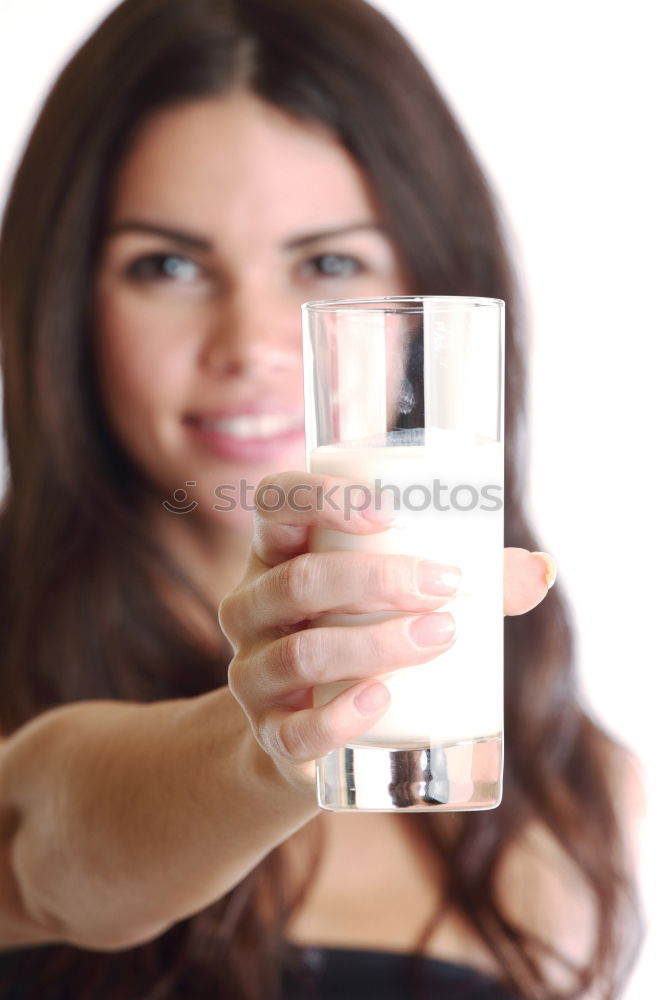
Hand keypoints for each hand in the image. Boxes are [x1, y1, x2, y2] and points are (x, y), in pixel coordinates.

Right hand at [218, 472, 555, 782]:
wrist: (304, 736)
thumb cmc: (356, 642)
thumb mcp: (391, 601)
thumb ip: (465, 582)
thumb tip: (543, 569)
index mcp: (276, 556)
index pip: (275, 503)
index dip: (320, 497)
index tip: (389, 513)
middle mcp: (250, 609)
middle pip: (296, 581)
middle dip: (375, 579)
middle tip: (447, 585)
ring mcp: (253, 675)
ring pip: (299, 652)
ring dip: (375, 644)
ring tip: (441, 636)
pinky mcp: (270, 736)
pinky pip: (294, 729)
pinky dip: (339, 716)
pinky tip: (381, 701)